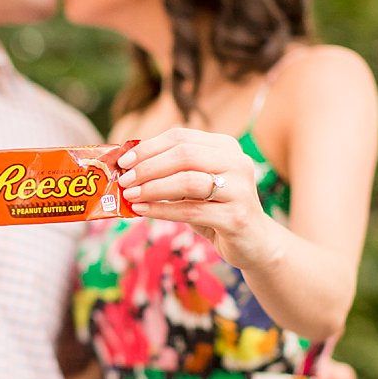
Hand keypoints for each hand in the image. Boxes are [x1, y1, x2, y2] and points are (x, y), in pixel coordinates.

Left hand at [117, 128, 280, 268]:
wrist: (253, 241)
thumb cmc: (215, 209)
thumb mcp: (194, 184)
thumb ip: (170, 171)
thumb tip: (127, 166)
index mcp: (225, 147)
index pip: (181, 137)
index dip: (148, 147)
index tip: (123, 161)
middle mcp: (236, 163)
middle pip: (184, 155)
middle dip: (148, 167)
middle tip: (124, 180)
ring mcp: (240, 189)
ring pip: (188, 182)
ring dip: (152, 188)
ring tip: (130, 195)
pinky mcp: (236, 217)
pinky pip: (191, 211)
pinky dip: (162, 210)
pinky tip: (142, 210)